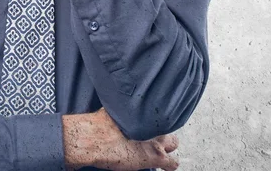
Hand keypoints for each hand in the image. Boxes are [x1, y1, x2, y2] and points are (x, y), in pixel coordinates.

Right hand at [63, 108, 179, 170]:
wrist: (97, 139)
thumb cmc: (100, 124)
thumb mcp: (112, 109)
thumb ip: (122, 109)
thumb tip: (120, 106)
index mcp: (142, 110)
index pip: (156, 111)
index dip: (152, 120)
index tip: (146, 123)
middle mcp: (152, 123)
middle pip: (168, 124)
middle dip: (162, 131)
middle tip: (152, 137)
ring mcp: (156, 140)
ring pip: (174, 143)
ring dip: (166, 147)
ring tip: (157, 150)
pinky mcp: (156, 157)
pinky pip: (173, 163)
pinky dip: (169, 164)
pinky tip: (163, 165)